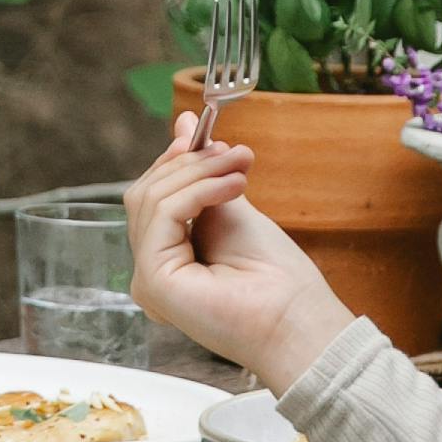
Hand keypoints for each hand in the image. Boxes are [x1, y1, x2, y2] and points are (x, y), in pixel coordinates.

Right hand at [127, 133, 352, 399]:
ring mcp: (148, 278)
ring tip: (239, 166)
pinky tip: (232, 186)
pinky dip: (197, 190)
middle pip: (145, 194)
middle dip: (188, 162)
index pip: (152, 196)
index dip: (173, 161)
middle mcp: (151, 271)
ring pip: (151, 199)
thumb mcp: (230, 208)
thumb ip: (203, 173)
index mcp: (168, 258)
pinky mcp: (153, 280)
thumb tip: (182, 124)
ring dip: (199, 171)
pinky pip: (162, 214)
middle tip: (232, 152)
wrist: (296, 318)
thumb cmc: (274, 277)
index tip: (198, 130)